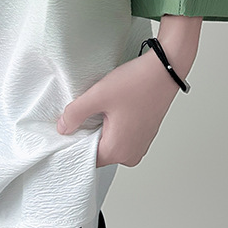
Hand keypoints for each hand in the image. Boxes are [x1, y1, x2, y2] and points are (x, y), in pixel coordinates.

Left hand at [56, 50, 181, 167]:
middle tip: (87, 110)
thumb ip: (75, 114)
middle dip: (87, 133)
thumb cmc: (137, 82)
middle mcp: (130, 155)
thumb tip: (63, 128)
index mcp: (118, 151)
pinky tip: (113, 107)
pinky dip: (112, 125)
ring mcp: (139, 146)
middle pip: (96, 151)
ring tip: (103, 107)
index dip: (74, 140)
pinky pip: (120, 136)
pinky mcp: (144, 135)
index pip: (85, 157)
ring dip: (101, 127)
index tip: (70, 124)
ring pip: (108, 143)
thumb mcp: (98, 95)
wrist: (165, 70)